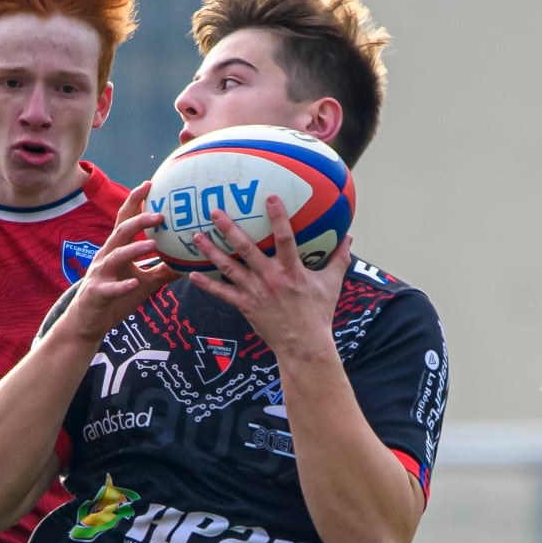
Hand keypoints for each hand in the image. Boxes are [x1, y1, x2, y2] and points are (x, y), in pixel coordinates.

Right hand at [65, 181, 178, 341]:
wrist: (88, 322)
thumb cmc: (115, 298)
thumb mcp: (144, 283)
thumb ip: (163, 270)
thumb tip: (190, 262)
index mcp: (116, 250)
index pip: (125, 220)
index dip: (135, 201)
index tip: (150, 184)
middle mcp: (106, 257)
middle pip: (121, 232)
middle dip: (138, 220)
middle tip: (160, 214)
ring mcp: (99, 274)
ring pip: (115, 256)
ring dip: (134, 249)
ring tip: (153, 244)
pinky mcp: (97, 293)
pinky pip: (110, 288)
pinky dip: (122, 285)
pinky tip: (134, 283)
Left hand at [189, 195, 351, 357]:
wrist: (303, 345)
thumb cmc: (318, 313)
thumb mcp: (332, 284)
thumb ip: (339, 258)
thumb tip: (349, 237)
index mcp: (291, 270)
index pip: (284, 238)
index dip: (278, 217)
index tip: (269, 197)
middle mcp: (270, 278)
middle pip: (246, 248)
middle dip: (229, 228)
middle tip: (214, 211)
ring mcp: (255, 292)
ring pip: (229, 268)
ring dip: (212, 251)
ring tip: (197, 236)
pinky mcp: (245, 306)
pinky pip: (223, 293)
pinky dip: (207, 285)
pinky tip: (192, 274)